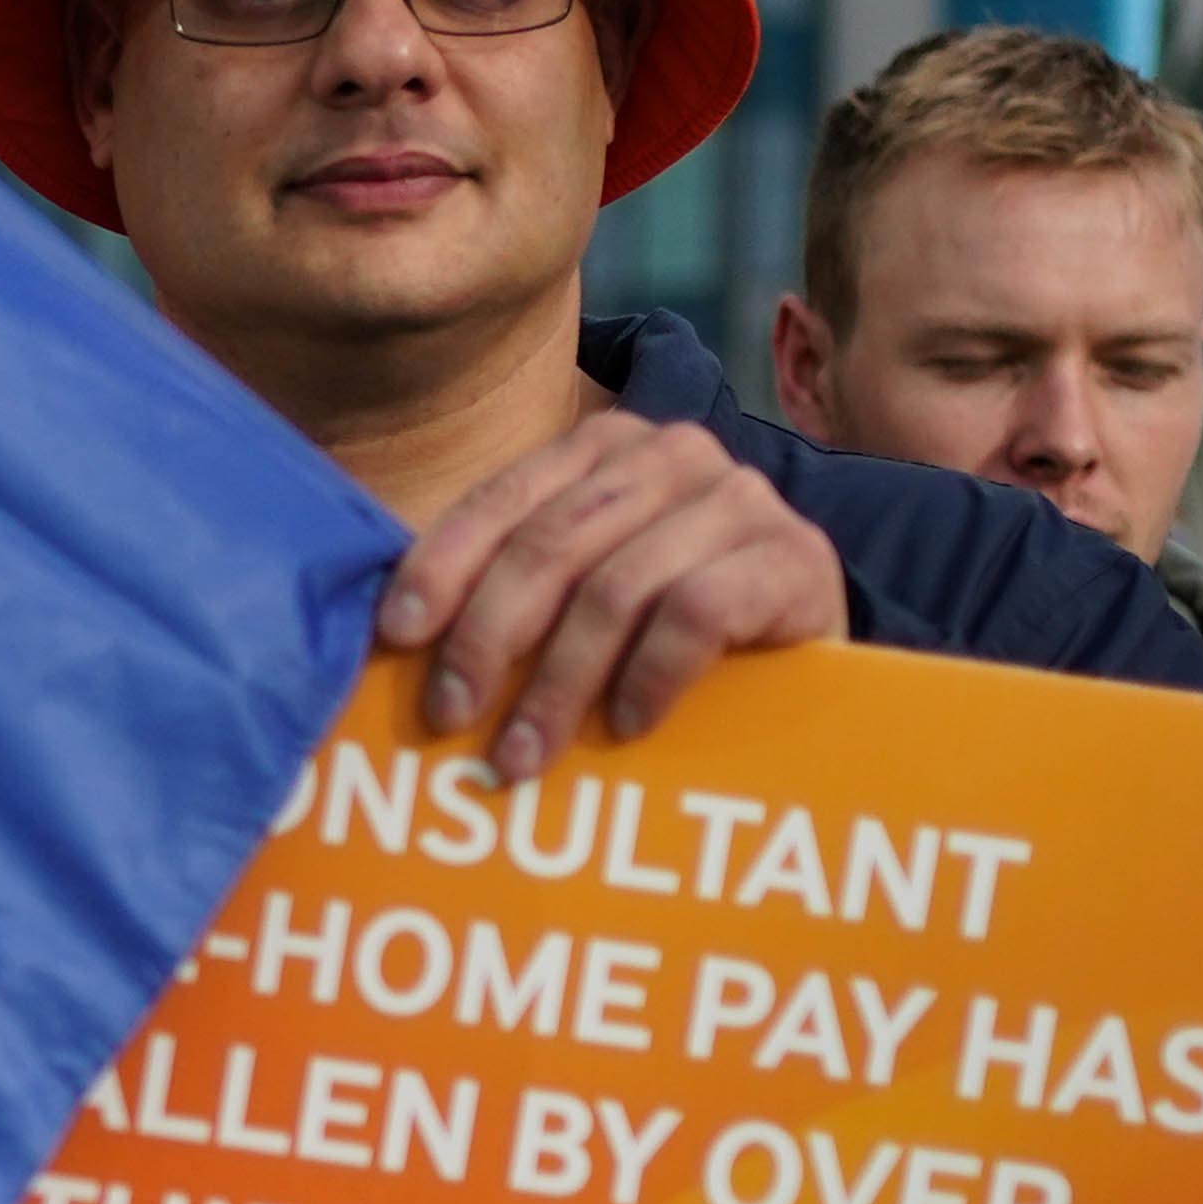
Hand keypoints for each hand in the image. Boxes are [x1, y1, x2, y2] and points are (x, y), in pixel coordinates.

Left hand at [379, 410, 847, 781]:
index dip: (443, 566)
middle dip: (488, 638)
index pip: (503, 500)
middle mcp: (674, 453)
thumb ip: (509, 594)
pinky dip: (648, 676)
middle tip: (451, 720)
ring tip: (523, 757)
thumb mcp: (580, 598)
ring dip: (559, 684)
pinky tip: (625, 726)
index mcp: (605, 447)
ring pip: (616, 588)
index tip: (397, 637)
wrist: (809, 657)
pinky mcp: (794, 557)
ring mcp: (740, 499)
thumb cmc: (667, 632)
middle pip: (552, 545)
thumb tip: (393, 646)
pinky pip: (696, 613)